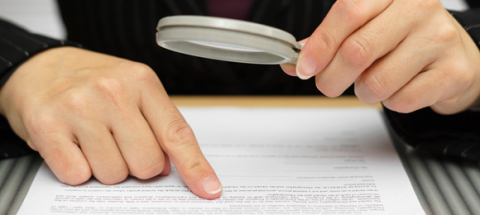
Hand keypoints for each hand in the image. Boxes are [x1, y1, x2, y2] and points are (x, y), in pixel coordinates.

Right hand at [0, 47, 221, 198]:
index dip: (195, 166)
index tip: (209, 189)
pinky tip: (72, 145)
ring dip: (106, 166)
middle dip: (136, 164)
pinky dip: (77, 169)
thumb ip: (157, 124)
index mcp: (141, 81)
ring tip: (93, 139)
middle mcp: (112, 92)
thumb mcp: (133, 88)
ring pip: (113, 174)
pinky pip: (77, 176)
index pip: (176, 133)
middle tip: (119, 143)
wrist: (39, 67)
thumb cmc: (92, 82)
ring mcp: (79, 108)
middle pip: (146, 164)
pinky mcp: (47, 126)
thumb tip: (170, 167)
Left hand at [281, 0, 479, 113]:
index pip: (348, 12)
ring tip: (374, 82)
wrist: (455, 58)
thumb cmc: (405, 41)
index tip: (304, 67)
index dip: (320, 44)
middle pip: (356, 51)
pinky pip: (400, 100)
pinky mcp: (452, 71)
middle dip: (331, 78)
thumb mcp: (368, 30)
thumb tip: (296, 61)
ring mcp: (439, 38)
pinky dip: (390, 102)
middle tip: (328, 85)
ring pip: (376, 82)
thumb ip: (332, 41)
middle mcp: (418, 8)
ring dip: (364, 92)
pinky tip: (400, 87)